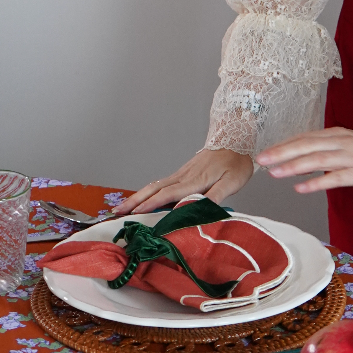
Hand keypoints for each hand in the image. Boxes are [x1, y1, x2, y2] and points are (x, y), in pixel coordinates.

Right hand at [116, 149, 254, 216]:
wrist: (236, 138)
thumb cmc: (236, 162)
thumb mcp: (232, 182)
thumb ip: (215, 196)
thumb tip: (197, 211)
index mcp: (194, 180)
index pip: (168, 194)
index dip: (151, 204)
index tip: (134, 213)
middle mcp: (183, 176)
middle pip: (154, 189)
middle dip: (135, 201)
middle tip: (117, 211)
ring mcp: (182, 173)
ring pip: (155, 186)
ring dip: (138, 196)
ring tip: (124, 207)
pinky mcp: (184, 173)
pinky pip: (162, 183)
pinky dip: (149, 192)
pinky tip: (144, 198)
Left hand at [256, 127, 352, 194]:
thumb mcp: (349, 147)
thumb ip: (327, 150)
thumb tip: (302, 158)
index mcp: (338, 134)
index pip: (305, 138)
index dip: (284, 145)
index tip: (265, 152)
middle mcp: (342, 142)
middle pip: (307, 145)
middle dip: (282, 152)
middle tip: (261, 160)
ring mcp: (352, 157)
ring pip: (317, 159)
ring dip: (294, 166)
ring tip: (274, 173)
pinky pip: (335, 178)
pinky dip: (316, 182)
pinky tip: (300, 188)